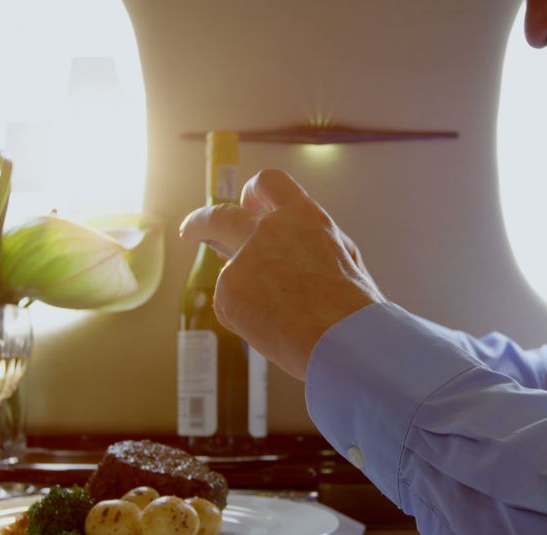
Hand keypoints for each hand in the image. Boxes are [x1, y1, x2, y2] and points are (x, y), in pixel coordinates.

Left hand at [179, 169, 383, 379]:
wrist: (342, 340)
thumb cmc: (354, 308)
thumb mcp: (344, 259)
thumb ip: (313, 245)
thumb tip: (290, 254)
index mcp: (303, 217)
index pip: (269, 183)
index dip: (254, 193)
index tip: (245, 204)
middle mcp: (267, 229)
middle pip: (219, 215)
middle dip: (200, 221)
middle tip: (192, 231)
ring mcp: (243, 259)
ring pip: (229, 270)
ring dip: (242, 290)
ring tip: (275, 319)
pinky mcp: (227, 291)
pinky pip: (230, 304)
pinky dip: (246, 318)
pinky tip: (272, 332)